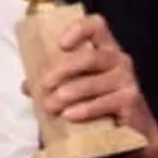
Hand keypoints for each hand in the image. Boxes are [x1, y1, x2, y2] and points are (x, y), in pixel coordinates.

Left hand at [29, 13, 157, 157]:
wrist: (130, 131)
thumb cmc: (100, 103)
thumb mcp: (77, 88)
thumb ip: (54, 82)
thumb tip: (26, 85)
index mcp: (105, 49)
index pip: (96, 26)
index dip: (79, 29)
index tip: (60, 44)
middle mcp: (118, 59)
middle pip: (89, 57)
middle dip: (61, 71)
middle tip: (43, 86)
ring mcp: (126, 78)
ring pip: (92, 82)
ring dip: (67, 94)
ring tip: (49, 106)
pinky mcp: (130, 99)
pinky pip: (103, 102)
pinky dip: (83, 109)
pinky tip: (68, 115)